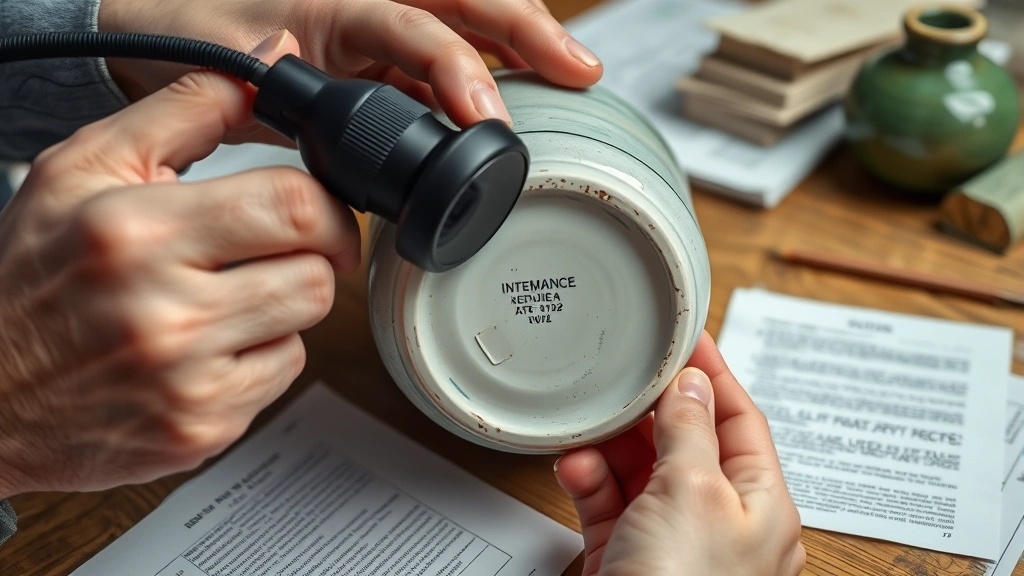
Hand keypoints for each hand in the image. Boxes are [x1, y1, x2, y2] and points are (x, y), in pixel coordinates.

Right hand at [0, 34, 356, 497]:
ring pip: (307, 326)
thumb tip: (268, 58)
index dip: (325, 205)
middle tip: (279, 250)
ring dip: (284, 305)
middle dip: (312, 256)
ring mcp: (185, 380)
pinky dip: (260, 355)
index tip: (314, 208)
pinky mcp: (201, 428)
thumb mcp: (85, 169)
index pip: (292, 207)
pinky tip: (211, 345)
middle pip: (317, 274)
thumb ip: (184, 109)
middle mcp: (164, 313)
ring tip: (229, 296)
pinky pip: (281, 376)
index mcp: (135, 234)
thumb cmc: (30, 278)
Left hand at [98, 0, 601, 133]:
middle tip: (580, 71)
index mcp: (331, 5)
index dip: (457, 69)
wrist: (161, 21)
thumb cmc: (181, 31)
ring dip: (523, 45)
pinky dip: (490, 74)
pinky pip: (447, 57)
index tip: (484, 118)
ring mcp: (379, 28)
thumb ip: (273, 89)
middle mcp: (367, 5)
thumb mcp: (219, 62)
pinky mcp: (382, 53)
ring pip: (467, 23)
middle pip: (465, 3)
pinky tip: (517, 98)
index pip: (413, 28)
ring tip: (574, 76)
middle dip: (528, 32)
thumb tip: (333, 129)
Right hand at [554, 332, 805, 575]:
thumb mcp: (694, 492)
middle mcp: (718, 522)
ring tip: (592, 422)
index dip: (716, 375)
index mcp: (760, 504)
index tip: (690, 337)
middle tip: (625, 374)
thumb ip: (691, 431)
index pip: (742, 421)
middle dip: (653, 409)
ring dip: (613, 445)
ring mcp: (670, 542)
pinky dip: (590, 481)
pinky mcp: (626, 559)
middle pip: (687, 442)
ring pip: (641, 471)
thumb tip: (693, 385)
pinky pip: (608, 504)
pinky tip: (576, 466)